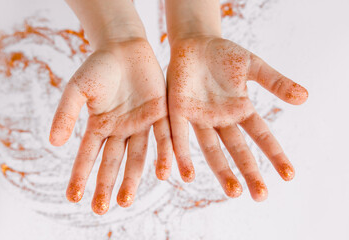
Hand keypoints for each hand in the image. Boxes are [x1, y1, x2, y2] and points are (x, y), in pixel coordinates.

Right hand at [49, 38, 172, 213]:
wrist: (125, 47)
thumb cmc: (98, 66)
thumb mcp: (77, 89)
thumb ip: (65, 114)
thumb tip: (53, 143)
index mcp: (100, 126)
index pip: (88, 156)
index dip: (80, 176)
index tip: (73, 198)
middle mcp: (121, 130)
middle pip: (113, 162)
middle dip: (106, 184)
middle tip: (101, 208)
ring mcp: (142, 124)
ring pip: (139, 156)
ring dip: (133, 178)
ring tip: (126, 200)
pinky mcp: (161, 114)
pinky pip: (164, 137)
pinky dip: (164, 154)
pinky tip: (164, 172)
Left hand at [167, 37, 307, 200]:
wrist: (195, 43)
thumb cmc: (224, 55)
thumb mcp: (253, 66)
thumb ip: (275, 81)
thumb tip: (305, 97)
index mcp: (239, 109)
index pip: (261, 135)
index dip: (274, 154)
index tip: (289, 176)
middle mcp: (220, 119)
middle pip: (237, 149)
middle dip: (249, 171)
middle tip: (261, 196)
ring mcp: (199, 117)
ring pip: (210, 149)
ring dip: (220, 170)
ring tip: (233, 192)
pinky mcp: (178, 111)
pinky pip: (179, 136)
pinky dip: (182, 155)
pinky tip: (186, 175)